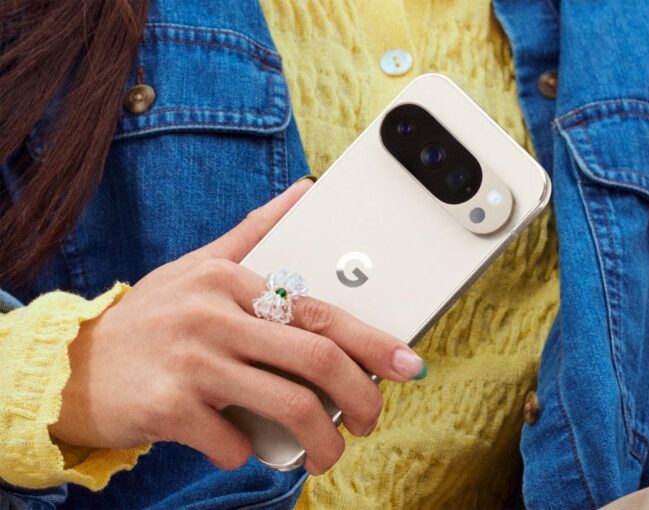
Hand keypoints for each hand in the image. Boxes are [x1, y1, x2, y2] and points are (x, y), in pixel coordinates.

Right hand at [49, 179, 424, 473]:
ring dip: (321, 442)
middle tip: (371, 420)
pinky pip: (234, 442)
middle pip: (316, 358)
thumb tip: (304, 191)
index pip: (320, 311)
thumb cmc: (151, 318)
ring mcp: (191, 361)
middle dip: (361, 398)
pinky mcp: (168, 407)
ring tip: (326, 455)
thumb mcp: (199, 266)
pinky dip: (249, 453)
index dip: (372, 341)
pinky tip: (243, 446)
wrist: (74, 365)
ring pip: (288, 407)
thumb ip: (255, 232)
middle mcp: (214, 314)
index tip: (408, 364)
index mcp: (230, 279)